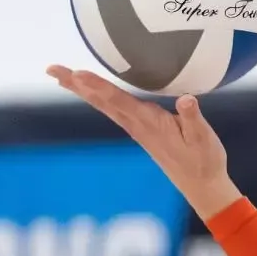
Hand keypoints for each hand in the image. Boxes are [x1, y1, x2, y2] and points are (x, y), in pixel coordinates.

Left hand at [45, 66, 242, 219]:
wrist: (201, 186)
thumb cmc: (204, 160)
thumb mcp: (203, 138)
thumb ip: (194, 118)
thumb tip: (186, 100)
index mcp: (149, 123)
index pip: (118, 101)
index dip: (98, 86)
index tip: (77, 73)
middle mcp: (137, 125)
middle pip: (101, 101)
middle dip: (76, 84)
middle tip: (51, 69)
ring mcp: (137, 128)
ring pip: (104, 104)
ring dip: (83, 89)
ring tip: (62, 76)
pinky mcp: (141, 130)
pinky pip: (113, 108)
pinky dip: (98, 96)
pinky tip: (91, 91)